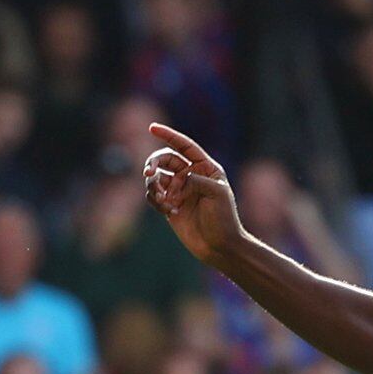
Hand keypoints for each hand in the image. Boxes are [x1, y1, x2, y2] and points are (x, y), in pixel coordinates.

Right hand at [140, 122, 244, 267]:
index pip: (184, 145)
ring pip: (155, 178)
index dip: (168, 135)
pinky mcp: (169, 205)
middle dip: (153, 163)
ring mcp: (178, 190)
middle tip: (148, 173)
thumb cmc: (224, 219)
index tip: (152, 128)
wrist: (219, 246)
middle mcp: (190, 175)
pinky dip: (156, 201)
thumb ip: (195, 179)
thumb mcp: (216, 193)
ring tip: (164, 201)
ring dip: (154, 186)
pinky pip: (153, 195)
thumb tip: (175, 179)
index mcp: (205, 167)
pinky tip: (169, 212)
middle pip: (164, 159)